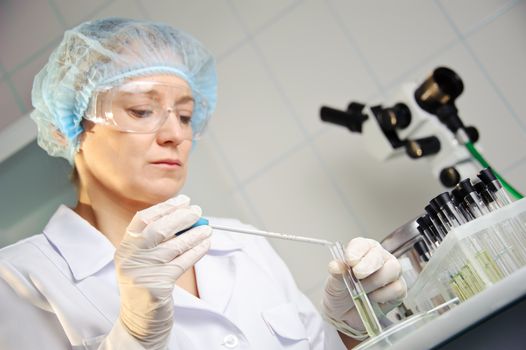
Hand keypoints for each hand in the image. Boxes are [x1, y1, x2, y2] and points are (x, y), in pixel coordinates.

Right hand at [115, 195, 210, 348]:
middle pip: (157, 230)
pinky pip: (181, 263)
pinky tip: (205, 244)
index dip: (164, 207)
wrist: (139, 321)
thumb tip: (185, 217)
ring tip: (208, 228)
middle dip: (180, 217)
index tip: (183, 200)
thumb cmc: (146, 285)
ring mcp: (141, 273)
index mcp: (125, 248)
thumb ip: (155, 240)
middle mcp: (130, 258)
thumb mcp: (142, 260)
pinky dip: (196, 251)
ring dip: (193, 234)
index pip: (142, 219)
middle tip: (198, 211)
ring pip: (172, 247)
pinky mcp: (156, 287)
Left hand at [322, 237, 406, 337]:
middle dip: (368, 265)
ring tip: (362, 290)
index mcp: (362, 250)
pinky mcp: (398, 290)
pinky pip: (397, 288)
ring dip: (375, 281)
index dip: (357, 251)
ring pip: (393, 269)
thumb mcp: (333, 282)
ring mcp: (391, 273)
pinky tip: (372, 298)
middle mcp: (379, 258)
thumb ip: (336, 273)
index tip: (350, 261)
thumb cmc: (340, 291)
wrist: (344, 313)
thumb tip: (335, 266)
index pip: (363, 244)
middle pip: (380, 255)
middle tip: (357, 275)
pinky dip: (383, 295)